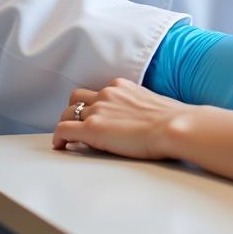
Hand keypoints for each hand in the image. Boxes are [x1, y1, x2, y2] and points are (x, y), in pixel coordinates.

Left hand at [53, 79, 187, 158]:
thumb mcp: (152, 104)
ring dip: (66, 124)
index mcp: (122, 86)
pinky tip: (61, 147)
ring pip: (67, 113)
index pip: (98, 92)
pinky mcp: (92, 128)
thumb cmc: (171, 119)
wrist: (173, 125)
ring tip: (68, 140)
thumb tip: (140, 120)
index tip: (96, 118)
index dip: (93, 106)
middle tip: (78, 127)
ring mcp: (98, 109)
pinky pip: (63, 129)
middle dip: (74, 112)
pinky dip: (58, 138)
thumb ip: (138, 106)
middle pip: (77, 98)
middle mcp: (107, 93)